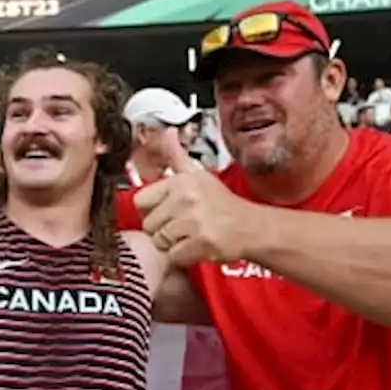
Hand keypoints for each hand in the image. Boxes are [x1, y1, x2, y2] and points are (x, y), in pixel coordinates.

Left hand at [133, 168, 261, 266]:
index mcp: (180, 181)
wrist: (250, 226)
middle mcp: (185, 198)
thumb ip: (177, 156)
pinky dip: (183, 256)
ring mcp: (193, 220)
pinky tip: (196, 246)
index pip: (140, 201)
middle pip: (148, 225)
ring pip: (159, 242)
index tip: (167, 210)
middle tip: (183, 226)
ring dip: (173, 244)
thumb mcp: (198, 175)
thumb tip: (168, 133)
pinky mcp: (202, 241)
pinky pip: (174, 255)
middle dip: (162, 230)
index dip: (151, 209)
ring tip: (190, 235)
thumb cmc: (222, 204)